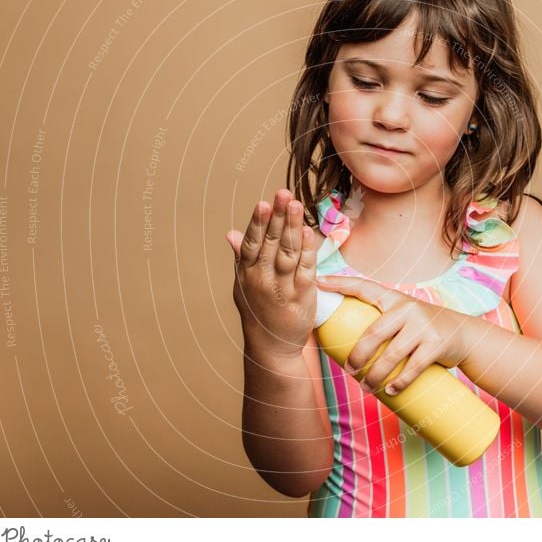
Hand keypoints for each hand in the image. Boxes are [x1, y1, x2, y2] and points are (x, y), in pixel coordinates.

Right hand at [226, 189, 315, 355]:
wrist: (271, 347)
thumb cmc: (258, 311)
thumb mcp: (243, 284)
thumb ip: (241, 257)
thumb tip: (231, 233)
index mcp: (247, 273)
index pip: (252, 244)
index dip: (257, 223)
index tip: (263, 203)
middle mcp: (262, 279)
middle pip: (271, 244)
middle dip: (278, 218)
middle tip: (284, 194)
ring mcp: (282, 289)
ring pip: (288, 254)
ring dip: (293, 228)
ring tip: (297, 206)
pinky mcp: (301, 297)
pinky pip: (305, 271)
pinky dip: (308, 252)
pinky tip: (310, 233)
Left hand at [315, 275, 471, 394]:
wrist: (463, 334)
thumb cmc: (422, 328)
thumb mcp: (404, 316)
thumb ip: (382, 322)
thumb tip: (344, 344)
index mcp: (394, 298)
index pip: (364, 287)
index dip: (340, 283)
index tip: (318, 282)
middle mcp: (408, 308)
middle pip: (374, 333)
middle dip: (357, 356)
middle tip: (349, 371)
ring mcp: (423, 326)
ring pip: (392, 355)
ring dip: (375, 375)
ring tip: (367, 387)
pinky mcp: (436, 344)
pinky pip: (413, 366)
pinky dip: (400, 381)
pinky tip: (390, 390)